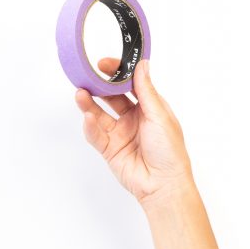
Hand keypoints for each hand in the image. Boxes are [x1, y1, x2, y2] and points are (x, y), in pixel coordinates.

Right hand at [74, 57, 194, 207]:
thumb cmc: (169, 151)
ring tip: (80, 93)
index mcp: (149, 107)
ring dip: (89, 104)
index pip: (130, 84)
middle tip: (87, 75)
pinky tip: (88, 118)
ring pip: (100, 114)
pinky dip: (90, 126)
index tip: (104, 63)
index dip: (117, 72)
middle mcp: (133, 118)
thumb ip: (146, 90)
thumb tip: (142, 64)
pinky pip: (96, 135)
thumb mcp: (159, 115)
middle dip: (99, 85)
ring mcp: (120, 133)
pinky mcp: (110, 149)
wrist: (163, 184)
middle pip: (111, 97)